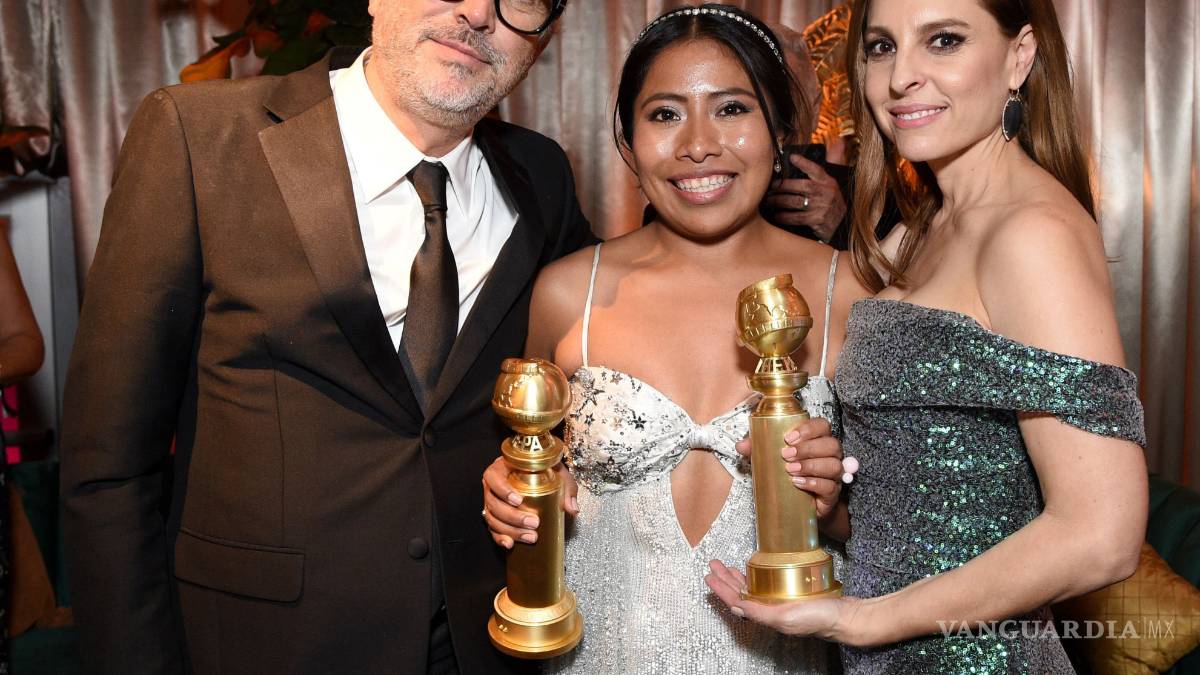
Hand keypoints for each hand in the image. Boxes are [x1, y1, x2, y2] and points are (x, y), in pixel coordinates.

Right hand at [481, 457, 578, 548]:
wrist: (540, 476)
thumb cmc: (545, 471)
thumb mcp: (558, 473)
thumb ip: (566, 487)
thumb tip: (572, 508)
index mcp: (502, 468)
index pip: (494, 478)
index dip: (503, 490)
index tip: (518, 500)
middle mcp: (492, 485)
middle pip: (494, 503)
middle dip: (513, 517)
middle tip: (533, 523)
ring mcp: (491, 501)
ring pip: (492, 518)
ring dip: (510, 530)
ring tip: (530, 536)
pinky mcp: (494, 516)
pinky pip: (492, 529)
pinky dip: (500, 538)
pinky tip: (509, 544)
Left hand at [705, 560, 868, 644]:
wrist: (847, 617)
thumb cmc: (820, 619)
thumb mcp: (786, 616)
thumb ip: (761, 612)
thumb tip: (736, 606)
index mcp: (766, 617)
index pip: (736, 601)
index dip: (721, 588)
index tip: (709, 575)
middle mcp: (771, 611)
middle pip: (741, 593)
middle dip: (725, 578)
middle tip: (714, 564)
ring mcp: (781, 603)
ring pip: (753, 589)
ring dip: (738, 576)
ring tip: (727, 566)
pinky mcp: (792, 595)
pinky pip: (767, 586)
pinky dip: (757, 577)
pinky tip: (756, 570)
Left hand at [734, 418, 857, 518]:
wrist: (796, 505)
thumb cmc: (785, 475)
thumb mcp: (769, 458)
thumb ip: (756, 449)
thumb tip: (741, 445)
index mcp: (817, 440)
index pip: (822, 426)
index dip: (809, 429)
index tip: (788, 438)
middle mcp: (830, 455)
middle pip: (830, 444)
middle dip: (807, 448)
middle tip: (786, 455)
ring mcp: (833, 474)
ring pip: (833, 464)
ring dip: (811, 466)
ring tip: (791, 470)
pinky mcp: (832, 494)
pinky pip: (831, 486)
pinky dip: (815, 483)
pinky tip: (799, 483)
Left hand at [765, 154, 846, 242]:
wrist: (842, 224)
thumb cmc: (833, 201)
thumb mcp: (835, 181)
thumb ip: (835, 161)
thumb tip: (838, 141)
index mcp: (828, 182)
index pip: (816, 169)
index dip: (804, 162)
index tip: (791, 157)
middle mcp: (826, 193)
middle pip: (802, 186)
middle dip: (784, 185)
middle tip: (771, 185)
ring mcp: (821, 207)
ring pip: (795, 202)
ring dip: (779, 201)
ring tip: (769, 200)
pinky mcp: (816, 221)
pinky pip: (796, 218)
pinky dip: (784, 216)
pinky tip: (776, 215)